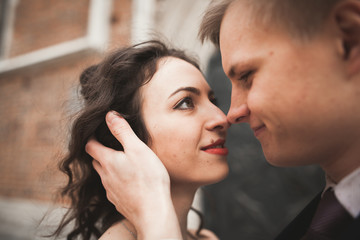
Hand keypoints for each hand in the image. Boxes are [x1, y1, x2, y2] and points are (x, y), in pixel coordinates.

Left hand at [85, 111, 180, 238]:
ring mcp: (111, 191)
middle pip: (95, 161)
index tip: (96, 132)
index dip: (91, 137)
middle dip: (99, 152)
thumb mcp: (137, 148)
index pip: (90, 146)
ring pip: (104, 176)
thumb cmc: (148, 178)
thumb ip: (122, 131)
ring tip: (120, 163)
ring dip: (108, 168)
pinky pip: (112, 189)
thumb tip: (109, 115)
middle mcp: (105, 176)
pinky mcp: (119, 202)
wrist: (152, 211)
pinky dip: (116, 182)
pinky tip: (128, 183)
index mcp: (108, 161)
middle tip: (109, 146)